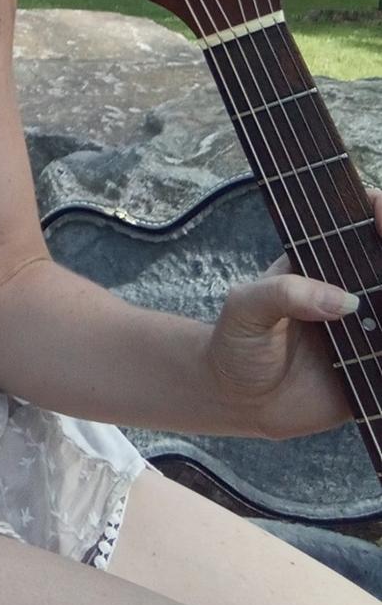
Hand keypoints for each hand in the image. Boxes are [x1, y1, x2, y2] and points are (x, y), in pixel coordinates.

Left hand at [202, 189, 381, 439]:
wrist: (237, 400)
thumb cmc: (237, 342)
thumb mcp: (246, 308)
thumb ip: (284, 293)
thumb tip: (344, 302)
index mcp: (323, 268)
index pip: (357, 233)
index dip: (375, 215)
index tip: (379, 203)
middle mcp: (354, 295)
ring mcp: (370, 334)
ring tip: (381, 316)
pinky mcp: (376, 373)